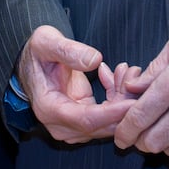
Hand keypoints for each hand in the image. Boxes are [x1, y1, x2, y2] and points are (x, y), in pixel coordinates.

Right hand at [16, 26, 132, 142]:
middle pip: (101, 126)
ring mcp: (73, 126)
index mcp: (48, 109)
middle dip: (123, 103)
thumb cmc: (38, 52)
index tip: (134, 103)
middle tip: (133, 74)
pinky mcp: (84, 121)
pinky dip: (117, 98)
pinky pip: (108, 117)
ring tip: (124, 70)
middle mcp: (60, 125)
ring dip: (122, 99)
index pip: (86, 120)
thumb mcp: (46, 42)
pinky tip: (115, 75)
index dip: (112, 113)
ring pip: (108, 124)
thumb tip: (95, 60)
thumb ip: (68, 50)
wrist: (34, 61)